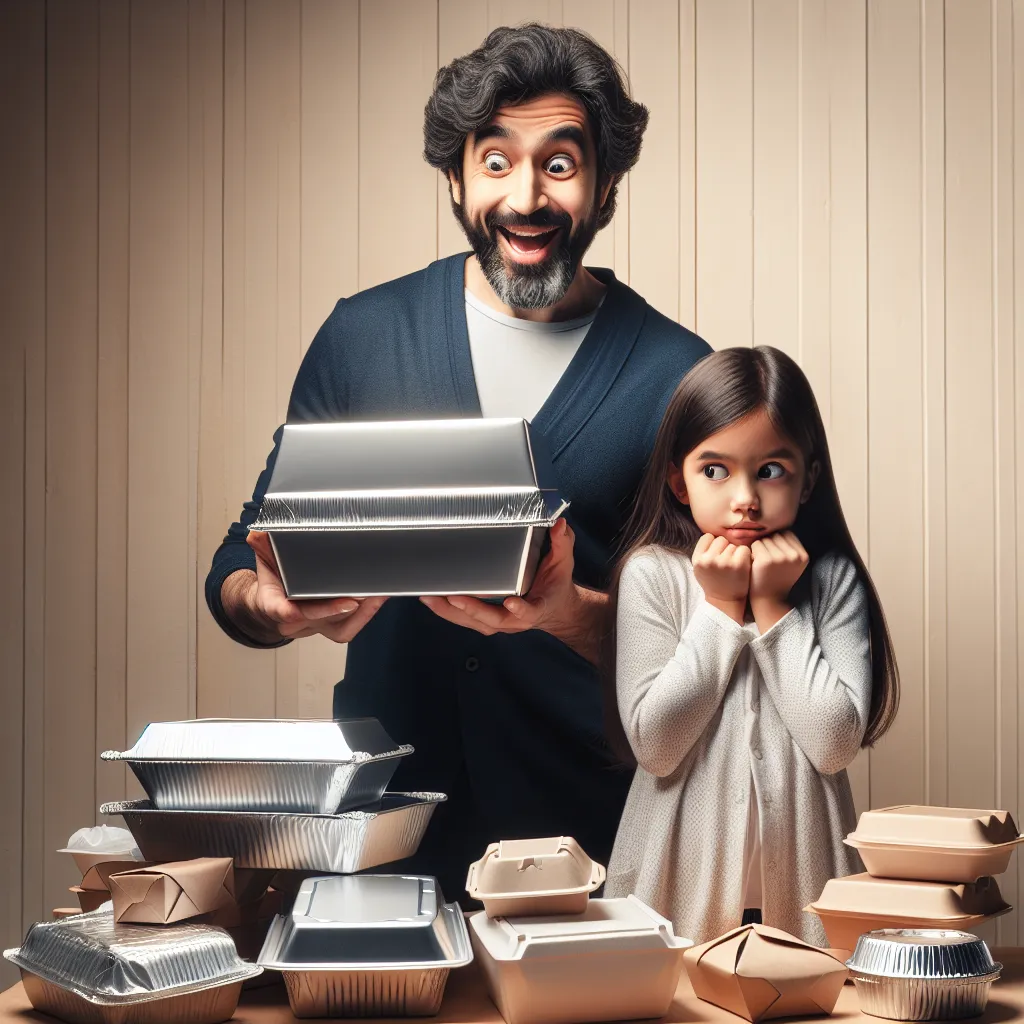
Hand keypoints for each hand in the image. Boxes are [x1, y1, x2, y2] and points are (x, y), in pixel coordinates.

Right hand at [232, 530, 387, 643]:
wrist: (270, 604)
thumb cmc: (272, 580)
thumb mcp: (264, 559)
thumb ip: (263, 545)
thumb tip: (259, 531)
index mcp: (272, 603)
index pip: (283, 611)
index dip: (301, 611)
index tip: (317, 607)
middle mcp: (292, 622)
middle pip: (319, 619)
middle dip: (341, 608)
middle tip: (362, 592)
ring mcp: (313, 628)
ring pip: (339, 629)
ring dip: (363, 613)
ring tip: (378, 593)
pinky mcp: (329, 629)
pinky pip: (349, 629)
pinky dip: (367, 615)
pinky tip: (379, 597)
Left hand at [419, 518, 593, 649]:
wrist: (556, 609)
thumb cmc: (556, 585)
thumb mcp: (564, 563)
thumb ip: (562, 543)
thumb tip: (559, 524)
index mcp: (537, 607)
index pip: (529, 610)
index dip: (520, 609)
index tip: (510, 602)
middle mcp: (517, 620)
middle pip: (492, 619)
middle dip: (470, 610)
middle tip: (452, 597)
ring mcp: (501, 623)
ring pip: (474, 622)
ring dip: (451, 612)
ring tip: (430, 598)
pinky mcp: (488, 621)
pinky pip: (466, 619)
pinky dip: (448, 612)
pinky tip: (432, 600)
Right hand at [692, 534, 750, 623]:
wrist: (726, 601)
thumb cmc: (713, 582)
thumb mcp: (700, 568)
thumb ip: (703, 551)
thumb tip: (713, 533)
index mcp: (697, 559)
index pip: (708, 537)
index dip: (714, 544)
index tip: (716, 555)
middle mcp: (708, 559)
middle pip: (721, 539)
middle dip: (725, 548)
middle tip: (726, 562)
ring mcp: (724, 561)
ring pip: (733, 544)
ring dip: (735, 552)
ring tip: (733, 566)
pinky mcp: (739, 564)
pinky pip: (744, 549)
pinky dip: (746, 556)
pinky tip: (742, 565)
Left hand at [749, 531, 807, 630]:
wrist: (768, 600)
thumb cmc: (776, 578)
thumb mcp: (791, 563)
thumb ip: (790, 546)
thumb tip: (781, 521)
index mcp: (803, 555)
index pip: (787, 534)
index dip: (777, 541)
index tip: (774, 555)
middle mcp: (794, 555)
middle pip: (776, 534)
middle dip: (769, 543)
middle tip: (767, 560)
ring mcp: (780, 557)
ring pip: (765, 538)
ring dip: (760, 547)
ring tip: (762, 562)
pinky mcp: (766, 560)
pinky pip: (756, 544)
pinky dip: (752, 552)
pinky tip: (755, 563)